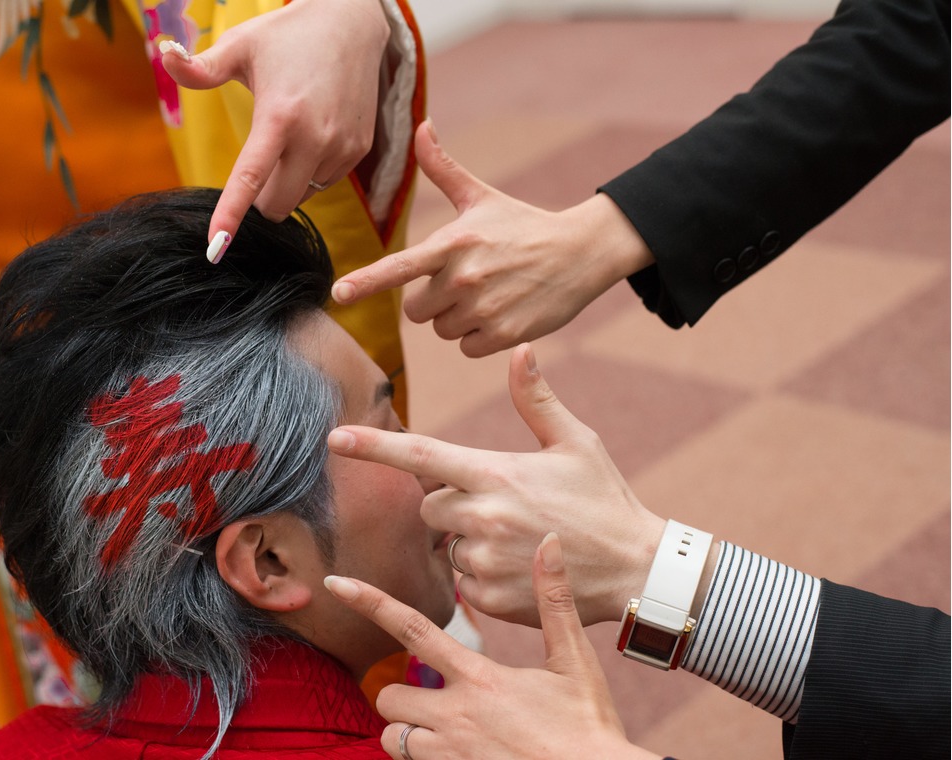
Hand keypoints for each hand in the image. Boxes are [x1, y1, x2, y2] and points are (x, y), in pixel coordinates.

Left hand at [161, 0, 390, 244]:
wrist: (351, 24)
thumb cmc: (286, 34)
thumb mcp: (239, 45)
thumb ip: (199, 66)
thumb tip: (164, 55)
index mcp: (280, 115)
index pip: (250, 178)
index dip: (230, 216)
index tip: (215, 248)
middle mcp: (315, 137)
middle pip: (277, 205)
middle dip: (259, 199)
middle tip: (258, 159)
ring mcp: (342, 147)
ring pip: (302, 196)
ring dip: (287, 182)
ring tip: (291, 133)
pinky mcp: (358, 151)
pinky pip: (324, 183)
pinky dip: (311, 172)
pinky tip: (314, 133)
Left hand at [325, 534, 658, 759]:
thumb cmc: (589, 726)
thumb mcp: (574, 661)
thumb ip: (555, 602)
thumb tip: (549, 542)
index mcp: (479, 678)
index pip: (412, 629)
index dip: (370, 601)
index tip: (336, 582)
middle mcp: (455, 717)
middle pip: (389, 696)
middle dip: (401, 696)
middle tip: (434, 698)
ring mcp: (451, 756)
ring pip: (393, 739)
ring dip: (408, 732)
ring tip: (445, 731)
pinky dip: (424, 759)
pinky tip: (459, 753)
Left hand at [327, 343, 663, 626]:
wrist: (636, 570)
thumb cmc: (604, 499)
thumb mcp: (577, 443)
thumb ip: (537, 399)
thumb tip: (520, 350)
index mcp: (495, 473)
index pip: (421, 456)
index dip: (374, 447)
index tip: (334, 439)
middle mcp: (482, 516)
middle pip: (430, 505)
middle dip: (452, 503)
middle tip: (502, 505)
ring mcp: (484, 559)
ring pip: (447, 545)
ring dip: (471, 540)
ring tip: (522, 538)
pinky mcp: (489, 597)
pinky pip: (464, 580)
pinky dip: (484, 574)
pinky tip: (522, 566)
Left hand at [330, 121, 654, 356]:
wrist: (580, 253)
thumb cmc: (522, 225)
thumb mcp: (482, 197)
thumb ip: (443, 168)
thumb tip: (422, 126)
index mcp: (454, 241)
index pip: (400, 266)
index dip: (366, 282)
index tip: (338, 295)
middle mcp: (465, 276)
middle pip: (417, 310)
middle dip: (434, 300)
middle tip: (467, 280)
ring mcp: (484, 307)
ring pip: (442, 330)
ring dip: (458, 318)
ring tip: (489, 293)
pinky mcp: (503, 334)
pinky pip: (466, 347)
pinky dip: (479, 336)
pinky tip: (502, 313)